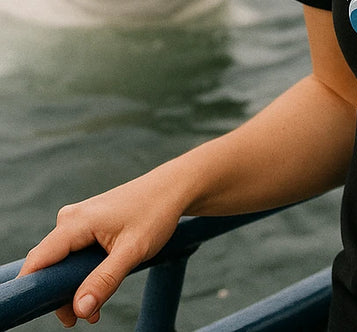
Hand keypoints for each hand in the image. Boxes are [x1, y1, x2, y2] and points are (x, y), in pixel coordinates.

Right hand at [18, 172, 184, 326]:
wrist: (174, 188)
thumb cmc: (156, 212)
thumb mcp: (133, 250)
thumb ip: (105, 280)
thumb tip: (79, 309)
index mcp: (76, 222)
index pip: (38, 261)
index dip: (32, 288)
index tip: (40, 310)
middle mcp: (70, 219)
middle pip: (49, 266)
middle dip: (62, 295)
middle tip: (83, 318)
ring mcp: (79, 220)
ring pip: (63, 262)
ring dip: (75, 288)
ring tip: (96, 310)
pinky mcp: (88, 224)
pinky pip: (74, 254)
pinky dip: (83, 274)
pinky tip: (99, 290)